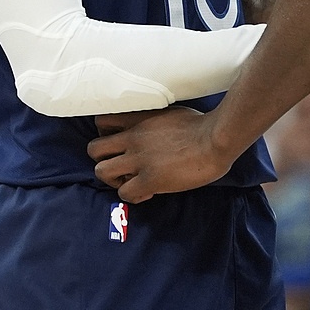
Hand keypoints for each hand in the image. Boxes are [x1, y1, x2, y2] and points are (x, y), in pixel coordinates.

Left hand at [88, 106, 227, 202]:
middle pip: (93, 149)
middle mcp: (132, 137)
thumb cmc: (202, 125)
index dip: (104, 135)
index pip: (101, 122)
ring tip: (131, 181)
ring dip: (114, 180)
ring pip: (101, 172)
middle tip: (121, 166)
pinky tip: (148, 192)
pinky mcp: (149, 179)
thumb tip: (152, 130)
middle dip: (103, 160)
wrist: (215, 139)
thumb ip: (153, 121)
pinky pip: (125, 193)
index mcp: (138, 119)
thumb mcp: (170, 113)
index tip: (117, 143)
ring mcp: (139, 159)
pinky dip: (133, 196)